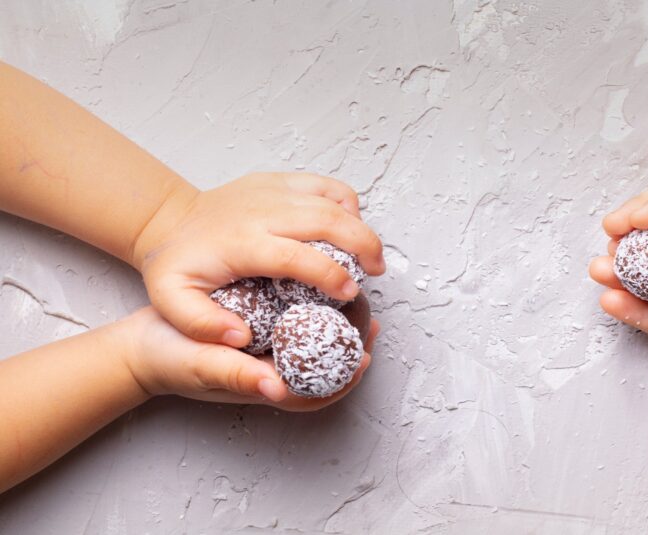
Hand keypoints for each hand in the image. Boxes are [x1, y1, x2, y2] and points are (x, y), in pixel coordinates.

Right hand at [122, 307, 379, 410]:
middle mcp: (272, 372)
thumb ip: (235, 376)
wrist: (141, 343)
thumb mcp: (199, 364)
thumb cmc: (168, 358)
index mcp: (264, 387)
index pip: (316, 393)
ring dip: (335, 326)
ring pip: (312, 346)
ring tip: (354, 298)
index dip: (344, 377)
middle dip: (349, 346)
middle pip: (322, 369)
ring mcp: (267, 353)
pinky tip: (320, 286)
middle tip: (369, 317)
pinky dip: (312, 311)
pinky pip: (294, 326)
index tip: (364, 354)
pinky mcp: (260, 332)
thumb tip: (277, 390)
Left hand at [131, 172, 385, 346]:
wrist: (169, 221)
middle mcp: (261, 211)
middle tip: (377, 272)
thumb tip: (241, 336)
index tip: (350, 293)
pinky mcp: (279, 181)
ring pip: (332, 199)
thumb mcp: (173, 301)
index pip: (297, 256)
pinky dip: (346, 203)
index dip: (330, 275)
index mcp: (241, 242)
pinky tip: (349, 226)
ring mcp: (272, 190)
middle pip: (327, 220)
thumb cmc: (177, 264)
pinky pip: (325, 185)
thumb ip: (202, 324)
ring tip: (372, 255)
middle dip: (362, 245)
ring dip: (360, 227)